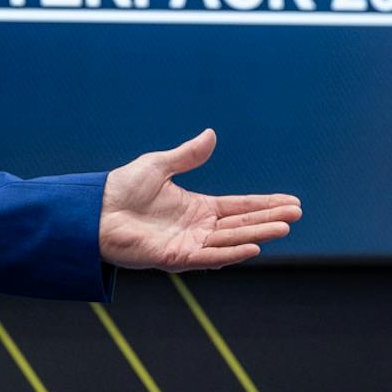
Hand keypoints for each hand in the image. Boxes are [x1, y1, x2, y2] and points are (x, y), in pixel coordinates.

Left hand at [99, 129, 300, 270]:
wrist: (94, 210)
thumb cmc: (121, 189)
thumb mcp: (159, 166)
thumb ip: (188, 156)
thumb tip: (211, 134)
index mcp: (197, 208)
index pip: (239, 207)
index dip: (265, 204)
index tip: (292, 202)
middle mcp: (198, 228)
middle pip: (241, 224)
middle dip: (269, 219)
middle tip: (297, 214)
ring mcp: (188, 244)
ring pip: (231, 240)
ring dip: (258, 234)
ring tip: (284, 227)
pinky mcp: (174, 257)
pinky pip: (208, 257)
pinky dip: (231, 252)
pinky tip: (253, 246)